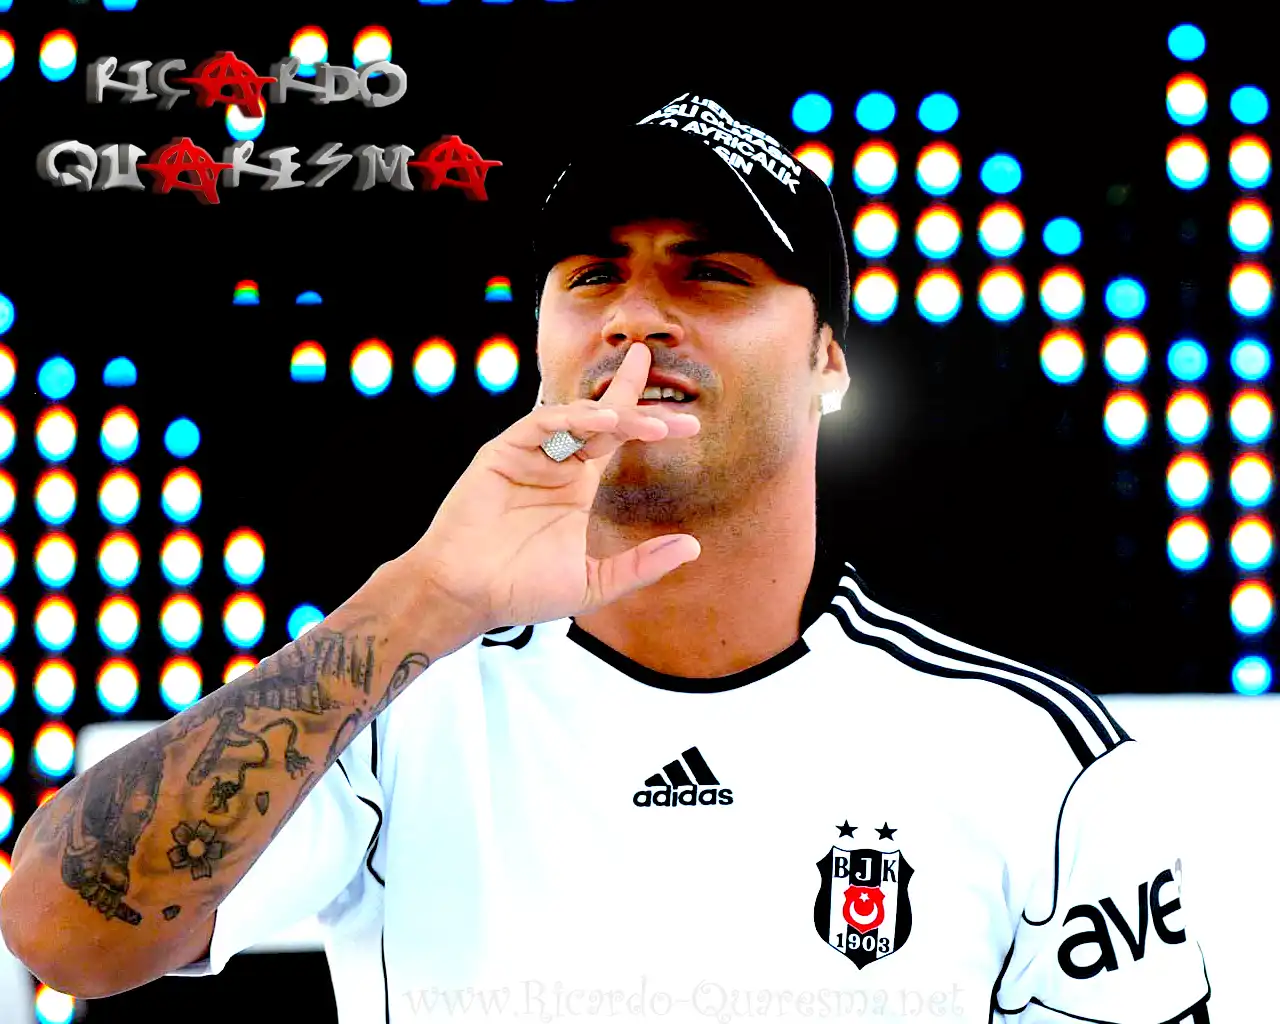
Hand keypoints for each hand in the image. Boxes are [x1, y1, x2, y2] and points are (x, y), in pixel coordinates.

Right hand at [407, 342, 701, 632]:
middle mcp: (555, 463)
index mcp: (575, 486)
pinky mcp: (502, 454)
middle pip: (602, 417)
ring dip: (615, 415)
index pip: (617, 439)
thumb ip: (640, 566)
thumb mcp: (593, 583)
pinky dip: (572, 419)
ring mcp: (529, 455)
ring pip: (577, 417)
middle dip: (638, 403)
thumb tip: (692, 548)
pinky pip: (540, 425)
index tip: (692, 424)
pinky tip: (602, 422)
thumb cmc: (521, 591)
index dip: (649, 423)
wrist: (468, 596)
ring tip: (652, 424)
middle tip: (679, 411)